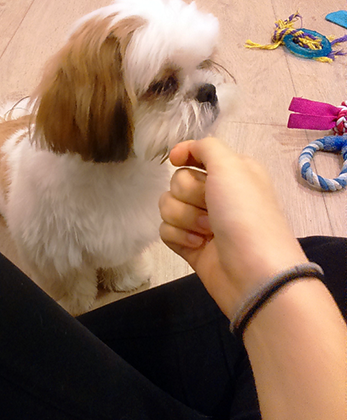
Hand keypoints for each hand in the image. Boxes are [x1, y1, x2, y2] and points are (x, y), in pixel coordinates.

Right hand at [159, 137, 306, 317]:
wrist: (253, 272)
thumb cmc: (245, 213)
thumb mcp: (231, 166)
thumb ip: (206, 147)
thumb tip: (182, 150)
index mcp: (231, 172)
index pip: (195, 154)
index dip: (182, 155)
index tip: (174, 160)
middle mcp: (216, 194)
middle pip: (177, 181)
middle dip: (189, 194)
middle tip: (211, 207)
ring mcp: (202, 221)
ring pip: (167, 206)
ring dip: (184, 218)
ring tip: (208, 232)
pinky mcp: (190, 245)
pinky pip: (165, 231)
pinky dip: (180, 237)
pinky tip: (199, 246)